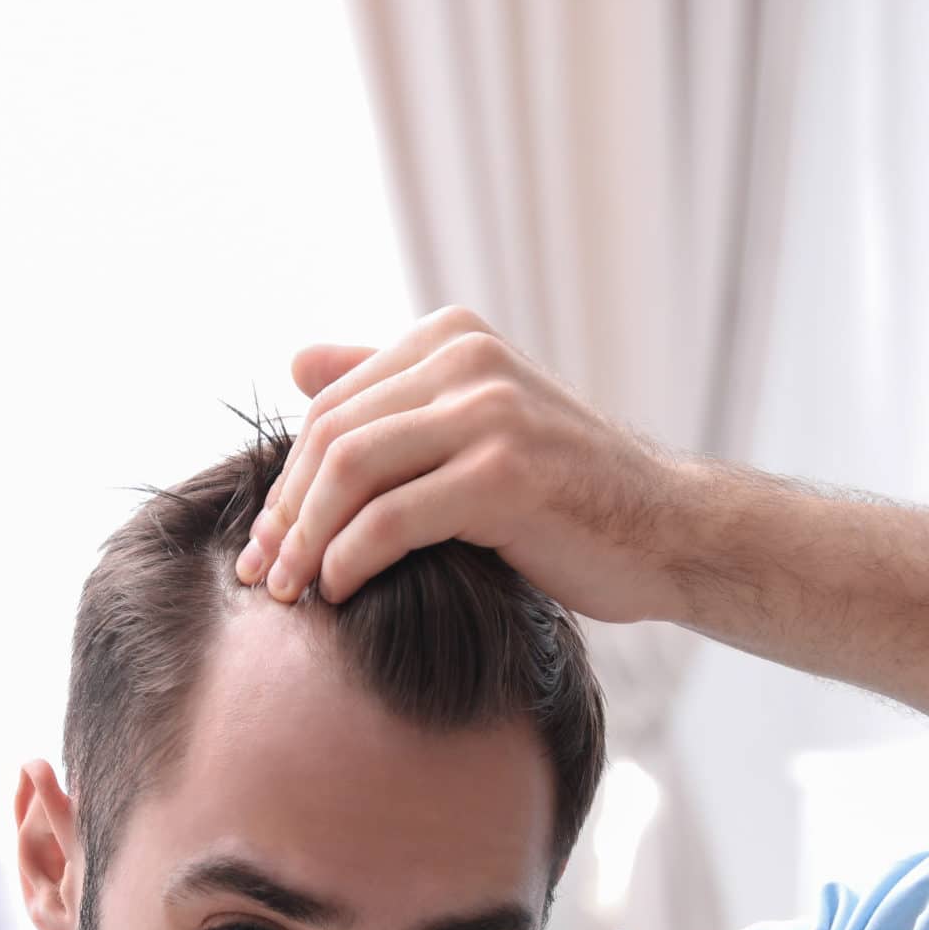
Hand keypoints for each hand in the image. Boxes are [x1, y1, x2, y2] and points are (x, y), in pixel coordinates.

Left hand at [238, 305, 691, 624]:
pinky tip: (341, 591)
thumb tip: (297, 363)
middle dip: (286, 513)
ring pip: (350, 471)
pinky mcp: (505, 473)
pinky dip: (351, 558)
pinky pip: (392, 518)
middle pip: (331, 436)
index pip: (331, 407)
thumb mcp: (475, 427)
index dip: (286, 479)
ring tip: (290, 591)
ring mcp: (490, 412)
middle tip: (262, 574)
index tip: (264, 543)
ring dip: (306, 539)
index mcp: (453, 338)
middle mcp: (468, 360)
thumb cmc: (567, 495)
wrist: (667, 533)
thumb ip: (393, 392)